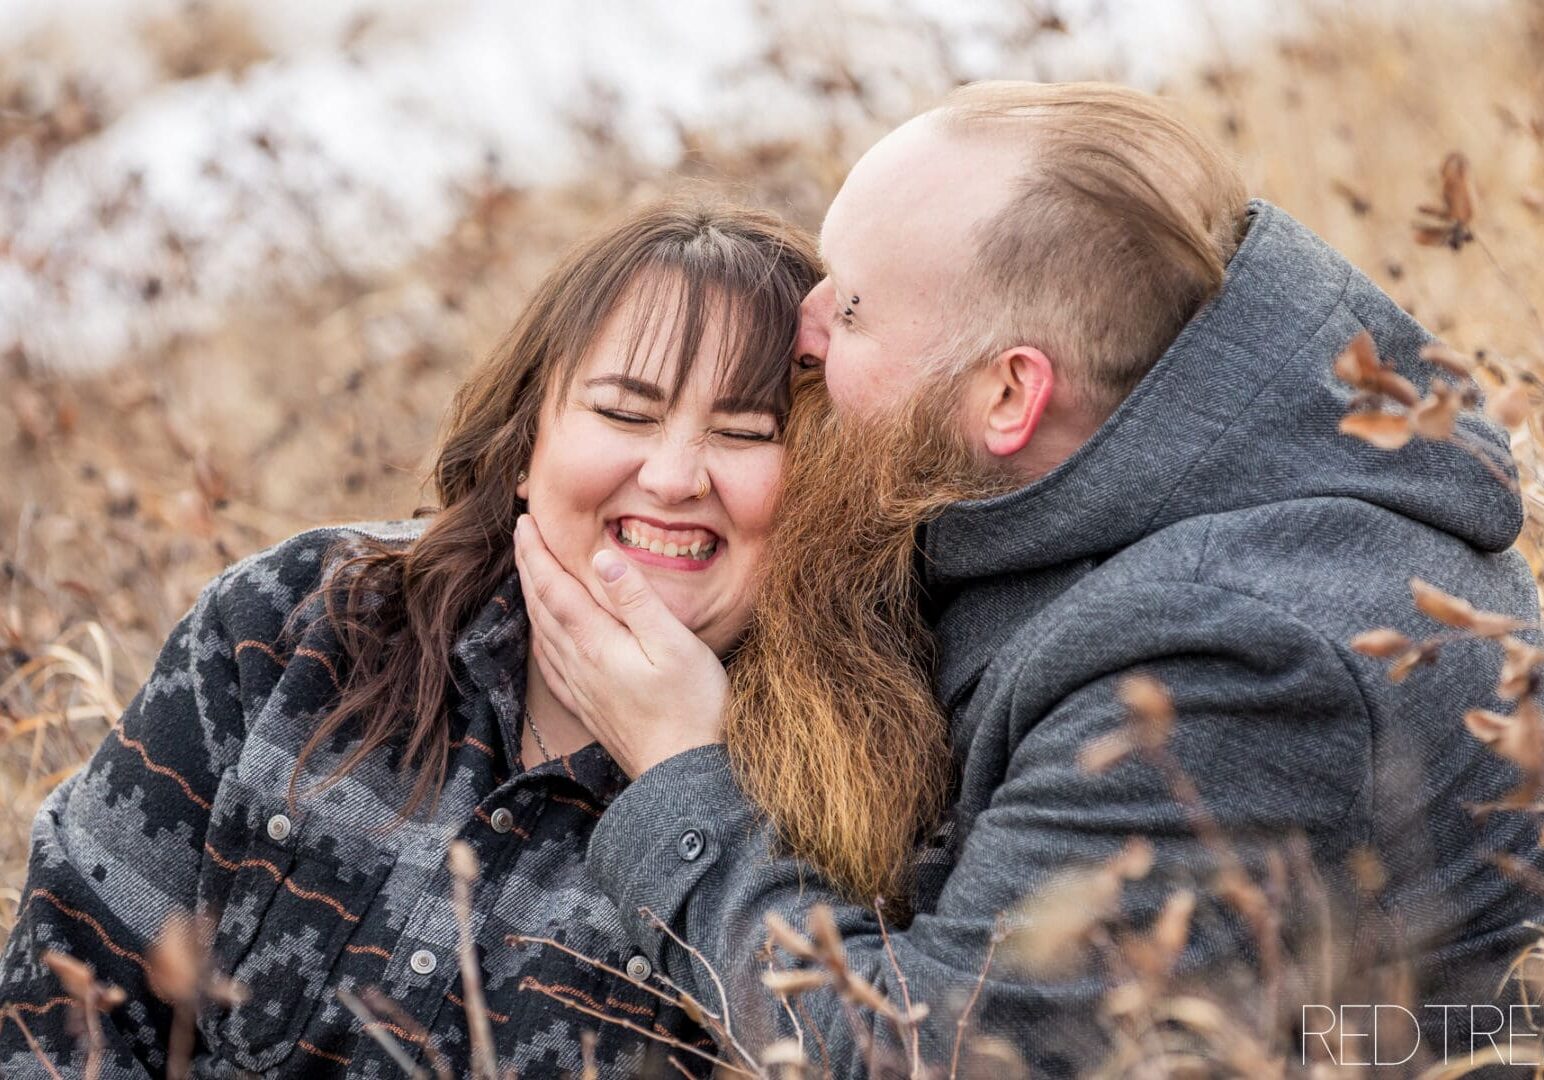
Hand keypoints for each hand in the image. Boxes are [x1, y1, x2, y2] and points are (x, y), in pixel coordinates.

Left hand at [513, 514, 728, 777]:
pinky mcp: (591, 709)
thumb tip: (601, 558)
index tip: (526, 521)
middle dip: (528, 567)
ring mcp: (582, 690)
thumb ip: (636, 599)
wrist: (686, 777)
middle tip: (521, 536)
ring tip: (528, 574)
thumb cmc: (692, 708)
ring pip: (543, 635)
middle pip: (541, 608)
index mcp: (596, 643)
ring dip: (532, 599)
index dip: (537, 552)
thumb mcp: (674, 644)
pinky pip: (552, 667)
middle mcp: (579, 665)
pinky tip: (543, 639)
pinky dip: (541, 640)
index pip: (555, 587)